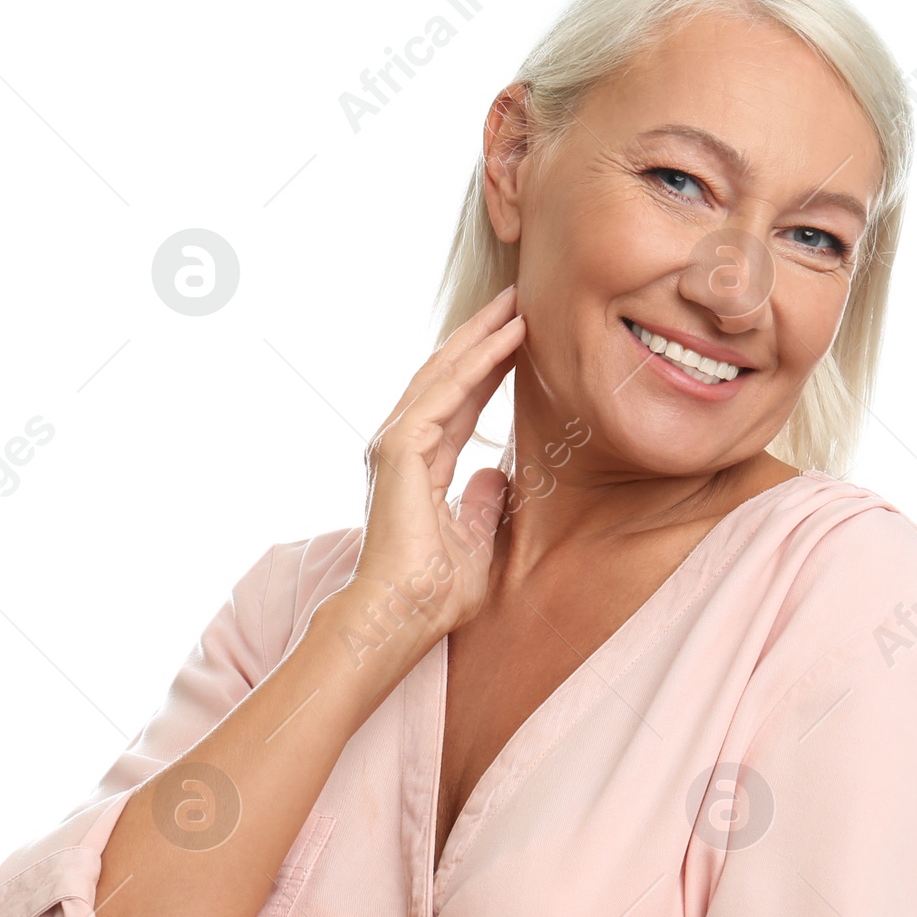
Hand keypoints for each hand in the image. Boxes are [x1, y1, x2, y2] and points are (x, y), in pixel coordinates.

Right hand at [350, 282, 524, 637]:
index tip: (520, 340)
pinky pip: (445, 392)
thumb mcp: (473, 540)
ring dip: (482, 336)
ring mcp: (396, 443)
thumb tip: (497, 475)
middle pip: (447, 377)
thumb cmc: (433, 594)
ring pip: (445, 373)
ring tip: (517, 303)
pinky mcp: (399, 447)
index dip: (489, 370)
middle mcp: (401, 447)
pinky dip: (478, 362)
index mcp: (418, 467)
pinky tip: (508, 337)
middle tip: (517, 300)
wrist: (402, 616)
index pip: (459, 405)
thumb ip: (482, 503)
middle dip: (483, 338)